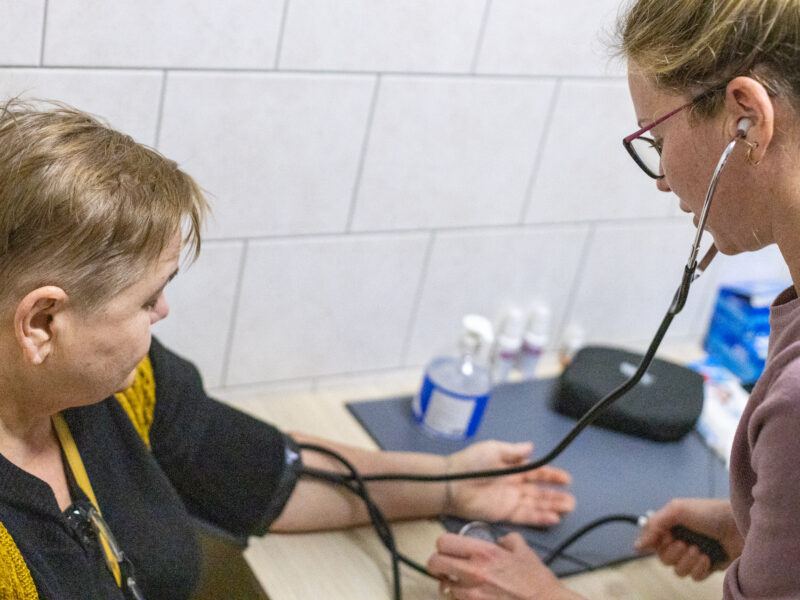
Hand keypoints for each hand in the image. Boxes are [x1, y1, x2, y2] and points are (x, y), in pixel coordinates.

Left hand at [427, 532, 581, 599]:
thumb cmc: (536, 580)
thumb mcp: (523, 550)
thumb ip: (506, 539)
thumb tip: (498, 540)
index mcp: (484, 553)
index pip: (444, 542)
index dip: (444, 544)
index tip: (449, 548)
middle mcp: (473, 572)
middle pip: (434, 563)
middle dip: (437, 563)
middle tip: (446, 565)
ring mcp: (472, 595)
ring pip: (442, 586)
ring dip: (448, 583)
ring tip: (459, 582)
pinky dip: (458, 598)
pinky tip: (469, 595)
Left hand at [446, 441, 574, 525]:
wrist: (453, 482)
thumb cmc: (472, 463)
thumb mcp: (493, 450)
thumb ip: (513, 451)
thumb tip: (532, 447)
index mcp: (513, 468)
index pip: (537, 473)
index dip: (552, 476)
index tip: (566, 479)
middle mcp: (515, 485)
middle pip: (539, 492)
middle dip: (555, 496)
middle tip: (572, 500)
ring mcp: (510, 500)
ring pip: (536, 505)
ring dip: (551, 507)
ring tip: (568, 509)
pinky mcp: (505, 513)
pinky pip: (526, 516)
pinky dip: (539, 518)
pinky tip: (552, 518)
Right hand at [635, 498, 742, 580]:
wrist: (739, 526)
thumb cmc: (709, 513)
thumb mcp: (677, 509)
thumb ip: (655, 525)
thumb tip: (637, 545)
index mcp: (670, 527)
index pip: (652, 542)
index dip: (655, 543)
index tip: (665, 538)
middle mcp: (679, 541)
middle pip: (663, 558)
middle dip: (673, 552)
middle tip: (685, 543)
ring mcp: (692, 556)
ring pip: (677, 570)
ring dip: (687, 561)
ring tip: (699, 550)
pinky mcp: (706, 568)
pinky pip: (694, 577)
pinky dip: (699, 568)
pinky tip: (707, 558)